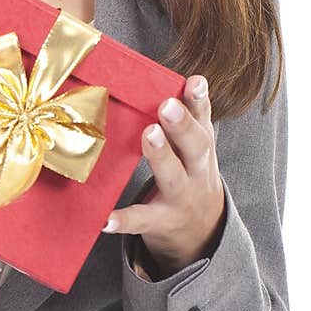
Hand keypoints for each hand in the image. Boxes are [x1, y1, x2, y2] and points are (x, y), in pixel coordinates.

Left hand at [102, 76, 225, 274]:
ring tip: (149, 135)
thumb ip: (192, 116)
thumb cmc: (192, 176)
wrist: (203, 233)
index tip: (194, 81)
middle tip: (167, 106)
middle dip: (182, 126)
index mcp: (202, 150)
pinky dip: (124, 220)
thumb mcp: (197, 148)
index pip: (204, 121)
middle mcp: (197, 173)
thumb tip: (190, 77)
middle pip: (196, 147)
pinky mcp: (159, 222)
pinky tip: (106, 218)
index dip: (200, 101)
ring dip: (161, 156)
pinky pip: (141, 220)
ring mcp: (180, 199)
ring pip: (173, 178)